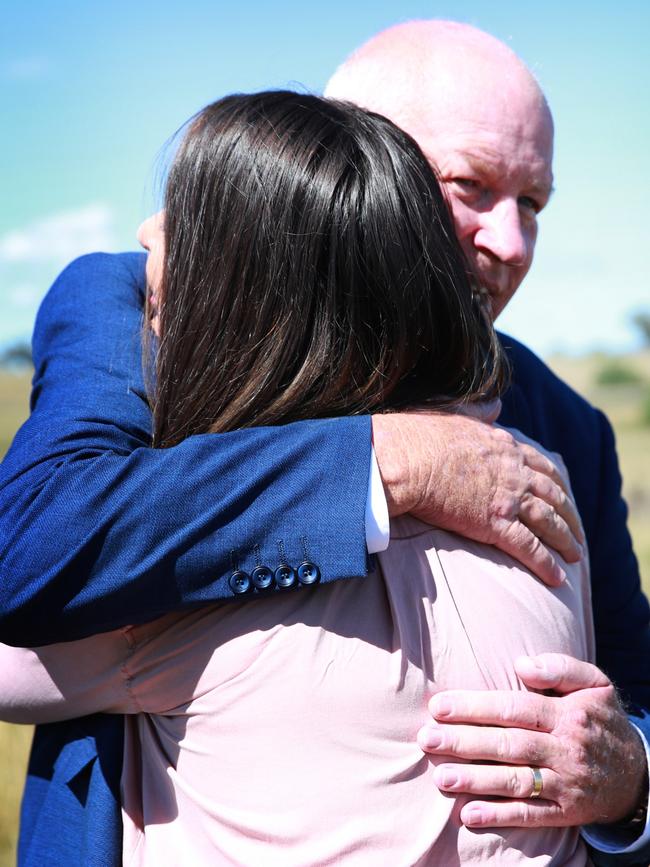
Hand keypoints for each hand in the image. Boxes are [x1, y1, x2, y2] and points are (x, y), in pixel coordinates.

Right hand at [372, 412, 583, 586]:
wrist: (404, 460)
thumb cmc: (418, 436)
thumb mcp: (456, 413)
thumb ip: (479, 411)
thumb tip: (495, 404)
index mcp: (505, 447)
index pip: (542, 467)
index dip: (557, 484)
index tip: (564, 496)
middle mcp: (514, 472)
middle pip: (554, 496)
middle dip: (570, 516)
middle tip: (578, 532)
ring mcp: (508, 498)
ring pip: (549, 523)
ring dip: (566, 542)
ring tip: (575, 557)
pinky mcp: (495, 524)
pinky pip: (529, 547)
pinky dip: (546, 563)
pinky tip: (557, 578)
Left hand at [417, 653, 646, 827]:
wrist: (638, 773)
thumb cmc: (601, 719)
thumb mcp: (594, 683)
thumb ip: (559, 667)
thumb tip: (521, 662)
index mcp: (568, 713)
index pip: (515, 708)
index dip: (475, 707)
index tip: (439, 706)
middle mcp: (565, 748)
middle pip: (509, 744)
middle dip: (465, 742)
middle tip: (427, 739)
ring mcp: (566, 783)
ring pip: (516, 781)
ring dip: (475, 781)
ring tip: (440, 777)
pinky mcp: (566, 812)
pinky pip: (531, 815)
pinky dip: (499, 816)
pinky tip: (468, 814)